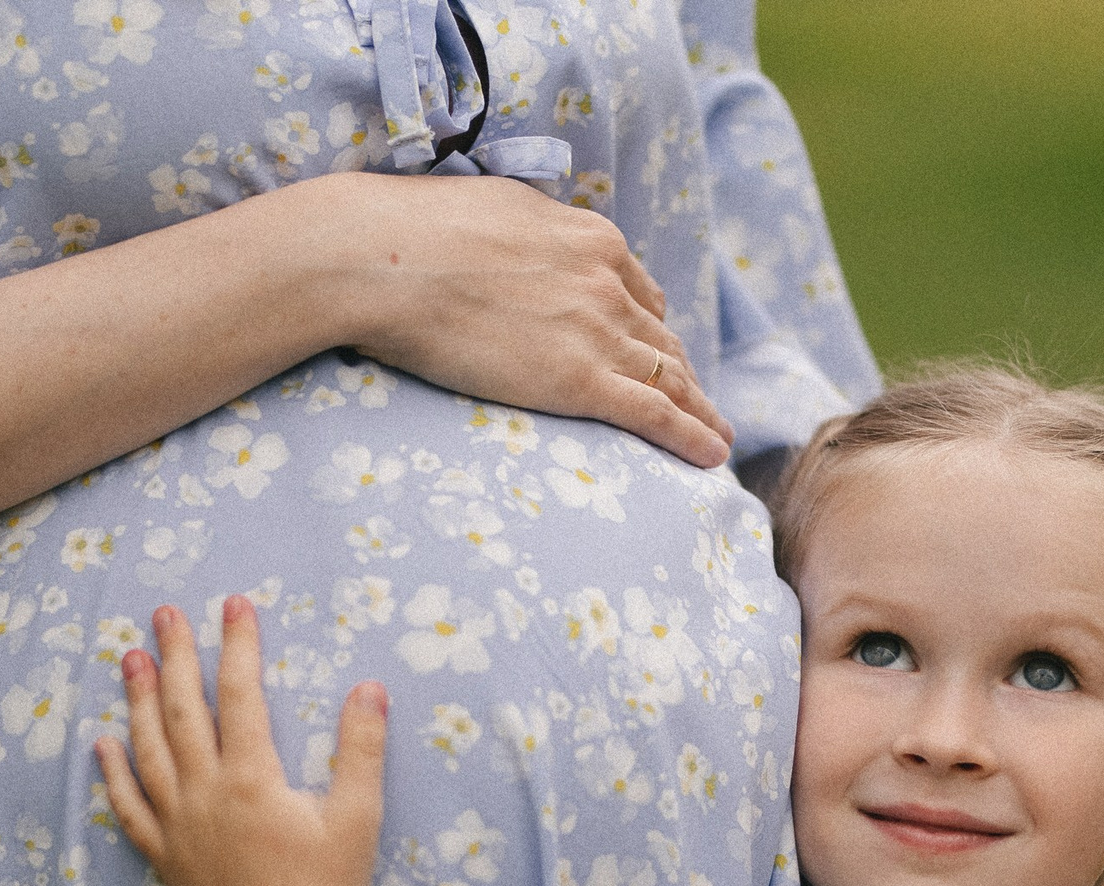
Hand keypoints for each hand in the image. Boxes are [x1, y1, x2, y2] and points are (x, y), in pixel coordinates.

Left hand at [93, 595, 388, 885]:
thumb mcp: (359, 816)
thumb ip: (362, 748)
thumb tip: (369, 687)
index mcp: (252, 779)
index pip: (241, 694)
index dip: (238, 644)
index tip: (234, 604)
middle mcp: (205, 795)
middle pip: (183, 711)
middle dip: (176, 656)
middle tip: (164, 613)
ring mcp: (178, 827)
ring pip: (149, 751)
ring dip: (139, 701)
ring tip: (132, 658)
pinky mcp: (166, 859)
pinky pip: (129, 809)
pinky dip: (113, 774)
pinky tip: (103, 744)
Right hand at [321, 173, 736, 468]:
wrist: (385, 259)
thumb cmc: (413, 232)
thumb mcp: (493, 211)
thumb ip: (526, 235)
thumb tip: (516, 245)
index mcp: (589, 238)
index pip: (639, 291)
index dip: (651, 328)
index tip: (660, 351)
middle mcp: (607, 282)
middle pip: (660, 338)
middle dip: (684, 373)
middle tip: (700, 403)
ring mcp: (599, 332)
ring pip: (669, 379)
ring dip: (700, 411)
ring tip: (719, 438)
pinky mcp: (581, 382)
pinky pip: (655, 414)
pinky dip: (690, 436)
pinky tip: (711, 456)